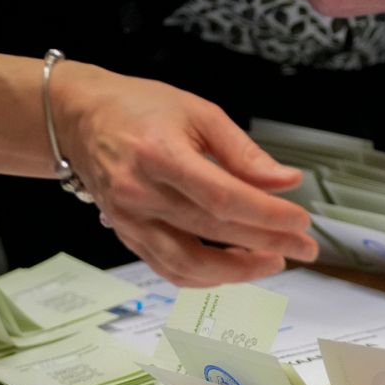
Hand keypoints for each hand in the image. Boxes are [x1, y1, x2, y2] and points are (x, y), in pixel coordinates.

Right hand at [52, 65, 319, 285]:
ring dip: (238, 271)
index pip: (223, 198)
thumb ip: (244, 153)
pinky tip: (235, 267)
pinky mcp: (125, 235)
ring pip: (188, 264)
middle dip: (268, 243)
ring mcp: (129, 220)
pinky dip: (206, 276)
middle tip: (305, 246)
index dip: (267, 215)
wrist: (79, 118)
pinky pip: (168, 269)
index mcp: (160, 155)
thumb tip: (287, 182)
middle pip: (213, 231)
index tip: (301, 221)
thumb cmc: (139, 108)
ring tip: (274, 261)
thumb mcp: (199, 113)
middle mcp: (140, 193)